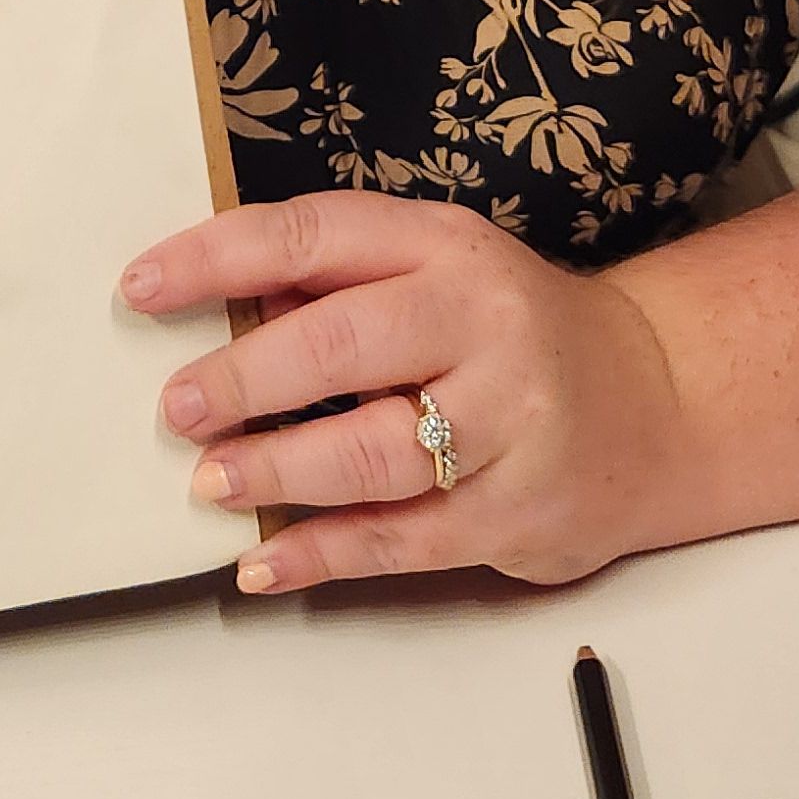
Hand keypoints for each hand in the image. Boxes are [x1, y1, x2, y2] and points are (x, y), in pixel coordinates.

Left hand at [120, 195, 684, 594]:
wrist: (657, 399)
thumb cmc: (509, 331)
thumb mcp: (438, 269)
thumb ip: (338, 279)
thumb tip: (209, 298)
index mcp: (448, 248)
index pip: (315, 236)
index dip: (217, 260)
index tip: (142, 288)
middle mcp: (484, 326)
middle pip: (343, 346)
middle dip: (244, 379)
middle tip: (176, 409)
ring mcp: (509, 423)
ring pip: (374, 452)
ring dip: (278, 471)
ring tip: (210, 482)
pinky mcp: (518, 513)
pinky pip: (403, 541)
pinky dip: (322, 554)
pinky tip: (261, 562)